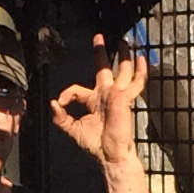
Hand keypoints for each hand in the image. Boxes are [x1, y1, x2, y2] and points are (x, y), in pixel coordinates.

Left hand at [51, 39, 149, 186]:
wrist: (110, 155)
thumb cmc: (96, 145)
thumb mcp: (72, 129)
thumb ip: (60, 117)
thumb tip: (52, 103)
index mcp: (93, 102)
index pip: (78, 89)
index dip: (67, 93)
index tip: (59, 102)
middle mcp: (105, 95)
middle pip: (104, 69)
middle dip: (102, 53)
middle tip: (99, 37)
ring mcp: (117, 95)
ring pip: (123, 71)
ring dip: (124, 56)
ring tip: (125, 42)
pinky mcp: (124, 98)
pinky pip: (136, 82)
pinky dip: (140, 71)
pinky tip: (141, 59)